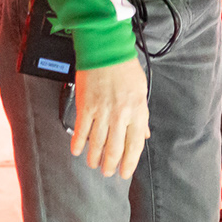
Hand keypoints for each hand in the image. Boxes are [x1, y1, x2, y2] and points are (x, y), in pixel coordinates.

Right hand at [70, 58, 148, 178]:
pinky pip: (81, 130)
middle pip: (115, 149)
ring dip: (95, 158)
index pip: (135, 145)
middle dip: (111, 165)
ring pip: (97, 143)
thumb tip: (145, 134)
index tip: (125, 172)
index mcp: (137, 111)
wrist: (106, 50)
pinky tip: (77, 151)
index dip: (129, 163)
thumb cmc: (125, 68)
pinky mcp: (85, 106)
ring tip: (94, 164)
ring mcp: (102, 112)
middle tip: (107, 172)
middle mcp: (120, 115)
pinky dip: (78, 143)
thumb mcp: (141, 91)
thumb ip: (142, 116)